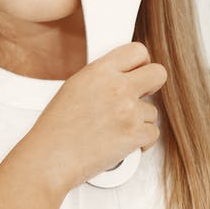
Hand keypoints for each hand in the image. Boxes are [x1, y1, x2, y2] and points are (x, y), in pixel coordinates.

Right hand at [23, 42, 165, 192]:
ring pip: (152, 111)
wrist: (51, 158)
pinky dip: (141, 142)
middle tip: (141, 96)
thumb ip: (101, 78)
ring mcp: (128, 111)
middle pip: (158, 73)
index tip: (139, 71)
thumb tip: (120, 78)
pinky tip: (122, 143)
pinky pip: (153, 133)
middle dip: (152, 85)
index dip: (142, 62)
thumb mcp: (74, 88)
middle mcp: (117, 87)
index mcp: (99, 71)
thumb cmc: (56, 129)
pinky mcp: (135, 134)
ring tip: (115, 130)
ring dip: (139, 121)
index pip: (137, 51)